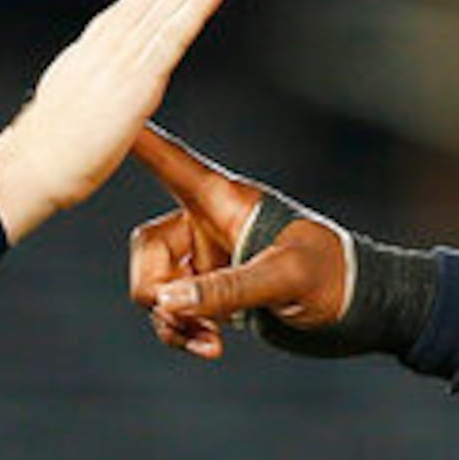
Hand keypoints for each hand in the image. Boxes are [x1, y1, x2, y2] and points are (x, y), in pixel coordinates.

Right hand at [0, 0, 264, 240]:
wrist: (32, 168)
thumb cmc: (60, 139)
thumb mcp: (89, 86)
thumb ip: (113, 65)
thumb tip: (128, 58)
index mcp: (110, 32)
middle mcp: (118, 32)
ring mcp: (126, 53)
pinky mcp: (135, 81)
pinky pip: (172, 34)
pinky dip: (197, 2)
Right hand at [127, 122, 352, 357]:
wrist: (359, 308)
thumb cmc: (332, 275)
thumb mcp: (284, 278)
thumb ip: (224, 289)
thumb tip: (165, 302)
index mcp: (223, 200)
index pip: (167, 161)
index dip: (132, 139)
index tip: (99, 110)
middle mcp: (206, 224)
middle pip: (145, 248)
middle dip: (154, 289)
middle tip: (184, 317)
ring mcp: (206, 260)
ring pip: (154, 287)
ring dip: (170, 321)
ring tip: (208, 343)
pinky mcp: (211, 292)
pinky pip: (173, 312)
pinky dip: (182, 332)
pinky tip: (211, 348)